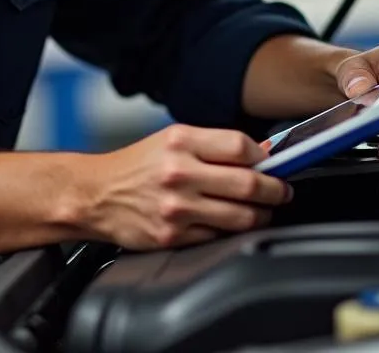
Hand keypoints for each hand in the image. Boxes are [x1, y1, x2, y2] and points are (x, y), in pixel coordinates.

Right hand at [77, 124, 292, 248]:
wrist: (96, 194)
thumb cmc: (136, 166)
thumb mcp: (170, 140)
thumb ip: (213, 145)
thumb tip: (260, 155)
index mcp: (181, 141)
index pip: (240, 146)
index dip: (264, 157)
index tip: (273, 164)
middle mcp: (179, 172)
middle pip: (249, 183)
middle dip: (275, 190)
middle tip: (282, 191)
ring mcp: (177, 207)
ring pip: (242, 216)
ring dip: (261, 214)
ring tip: (262, 210)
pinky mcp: (173, 236)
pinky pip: (220, 237)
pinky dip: (232, 232)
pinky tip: (229, 223)